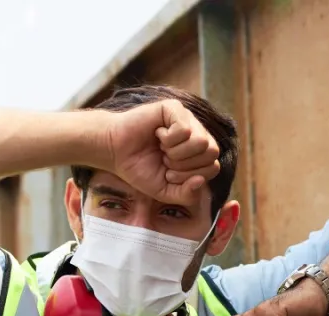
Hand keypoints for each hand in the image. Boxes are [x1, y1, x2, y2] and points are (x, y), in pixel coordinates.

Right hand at [105, 99, 220, 205]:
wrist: (114, 153)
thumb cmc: (138, 169)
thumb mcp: (165, 191)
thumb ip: (186, 195)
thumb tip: (200, 181)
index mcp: (198, 153)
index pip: (213, 167)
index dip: (190, 176)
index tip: (168, 173)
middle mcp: (197, 133)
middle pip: (211, 153)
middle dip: (184, 165)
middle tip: (164, 160)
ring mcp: (187, 119)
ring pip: (201, 141)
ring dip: (176, 152)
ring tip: (161, 147)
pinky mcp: (175, 108)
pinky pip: (185, 129)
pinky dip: (168, 139)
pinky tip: (156, 134)